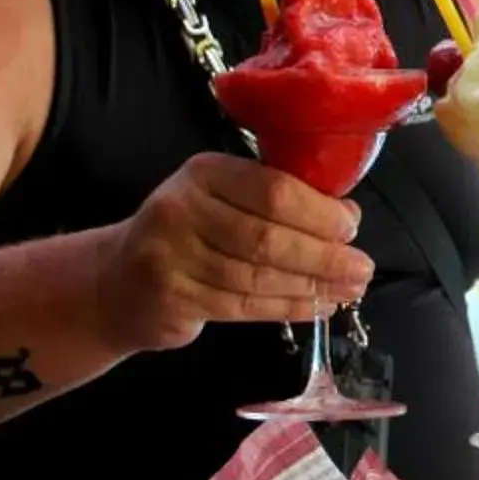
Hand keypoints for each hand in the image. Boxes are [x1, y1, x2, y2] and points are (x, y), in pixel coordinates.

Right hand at [94, 153, 377, 353]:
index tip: (352, 226)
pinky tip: (316, 307)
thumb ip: (270, 199)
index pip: (272, 191)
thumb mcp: (219, 197)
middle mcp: (183, 209)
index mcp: (204, 172)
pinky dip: (286, 307)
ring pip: (257, 277)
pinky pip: (243, 305)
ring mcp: (172, 256)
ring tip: (347, 291)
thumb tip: (344, 215)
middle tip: (361, 268)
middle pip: (267, 238)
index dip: (319, 213)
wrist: (116, 281)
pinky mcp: (173, 298)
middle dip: (323, 257)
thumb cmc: (188, 233)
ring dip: (312, 287)